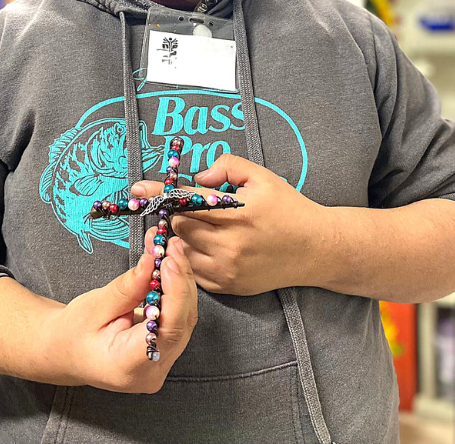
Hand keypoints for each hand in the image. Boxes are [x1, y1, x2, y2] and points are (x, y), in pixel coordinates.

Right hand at [42, 237, 197, 392]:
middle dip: (179, 279)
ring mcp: (161, 361)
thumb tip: (152, 263)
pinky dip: (174, 288)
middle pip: (181, 321)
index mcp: (130, 366)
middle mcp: (152, 370)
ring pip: (184, 316)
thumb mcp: (93, 307)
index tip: (170, 261)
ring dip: (179, 279)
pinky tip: (168, 264)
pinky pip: (178, 315)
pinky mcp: (165, 347)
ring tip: (170, 248)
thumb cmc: (73, 334)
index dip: (176, 293)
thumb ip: (127, 288)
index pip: (168, 330)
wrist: (66, 351)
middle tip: (172, 246)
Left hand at [132, 154, 326, 295]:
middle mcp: (229, 246)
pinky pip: (193, 271)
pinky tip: (202, 244)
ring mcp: (227, 270)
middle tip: (171, 205)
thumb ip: (227, 166)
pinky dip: (190, 256)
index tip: (138, 188)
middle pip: (180, 228)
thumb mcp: (261, 177)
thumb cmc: (288, 208)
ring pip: (183, 251)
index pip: (186, 202)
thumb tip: (197, 178)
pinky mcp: (228, 287)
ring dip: (180, 236)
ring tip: (189, 224)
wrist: (316, 249)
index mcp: (237, 215)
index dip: (159, 194)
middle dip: (172, 214)